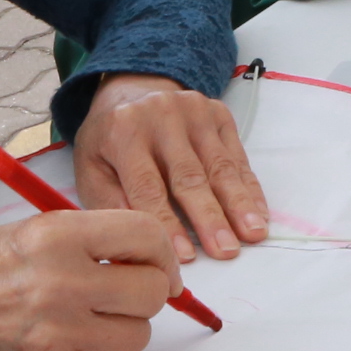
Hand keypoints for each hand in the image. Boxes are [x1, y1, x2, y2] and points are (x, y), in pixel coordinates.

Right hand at [0, 207, 178, 350]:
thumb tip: (153, 261)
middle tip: (124, 293)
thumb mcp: (37, 229)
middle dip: (146, 292)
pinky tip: (73, 341)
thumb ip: (95, 239)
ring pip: (138, 335)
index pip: (145, 236)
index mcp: (59, 236)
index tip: (161, 266)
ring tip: (92, 318)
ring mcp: (59, 334)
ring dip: (124, 327)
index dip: (162, 253)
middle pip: (151, 292)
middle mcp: (63, 284)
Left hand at [71, 75, 267, 260]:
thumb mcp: (92, 169)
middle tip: (227, 251)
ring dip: (238, 204)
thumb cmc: (109, 143)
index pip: (148, 186)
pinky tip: (258, 214)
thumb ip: (112, 203)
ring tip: (254, 234)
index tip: (184, 257)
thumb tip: (142, 240)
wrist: (131, 93)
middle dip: (210, 217)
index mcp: (123, 131)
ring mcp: (193, 110)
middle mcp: (161, 115)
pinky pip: (237, 156)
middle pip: (189, 175)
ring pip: (220, 165)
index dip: (168, 224)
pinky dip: (249, 188)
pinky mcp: (217, 112)